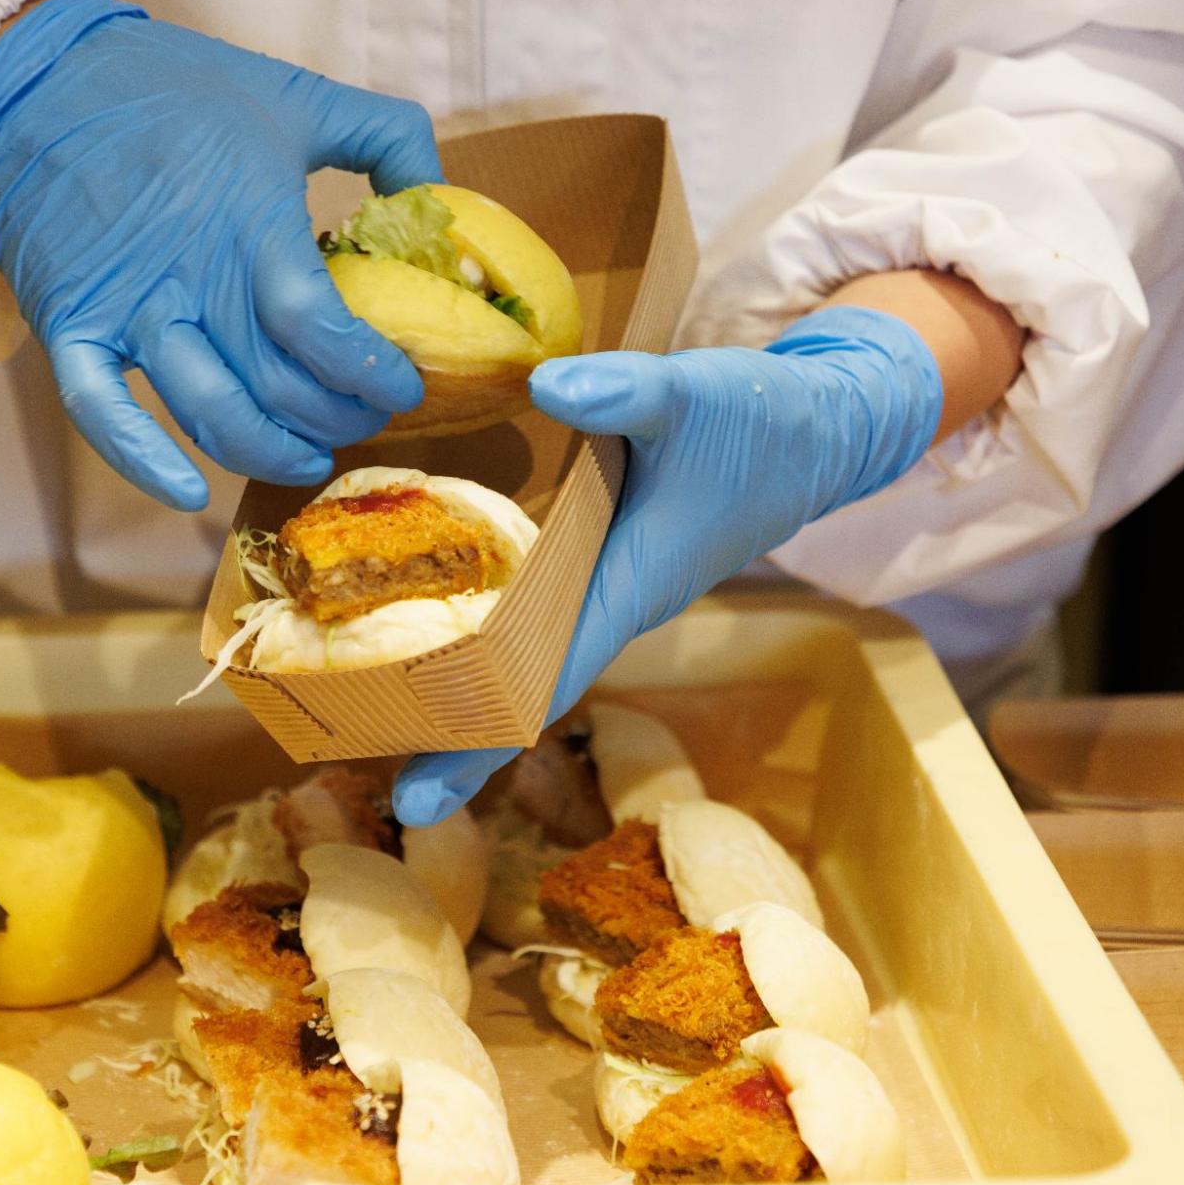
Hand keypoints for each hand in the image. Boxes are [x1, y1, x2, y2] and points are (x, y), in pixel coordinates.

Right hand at [0, 0, 439, 509]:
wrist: (40, 80)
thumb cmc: (177, 88)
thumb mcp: (295, 95)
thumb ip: (385, 136)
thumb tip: (443, 195)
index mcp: (248, 224)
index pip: (318, 330)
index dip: (368, 372)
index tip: (402, 384)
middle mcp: (188, 277)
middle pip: (275, 386)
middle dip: (336, 418)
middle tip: (365, 418)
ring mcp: (125, 310)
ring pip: (207, 412)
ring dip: (268, 452)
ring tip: (308, 457)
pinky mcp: (69, 328)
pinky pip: (101, 415)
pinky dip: (142, 462)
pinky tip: (188, 493)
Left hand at [390, 306, 943, 824]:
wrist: (820, 429)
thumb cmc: (761, 421)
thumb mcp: (692, 394)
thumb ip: (623, 392)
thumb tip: (546, 385)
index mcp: (629, 587)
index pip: (541, 683)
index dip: (476, 741)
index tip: (417, 799)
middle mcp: (614, 603)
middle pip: (519, 689)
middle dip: (449, 731)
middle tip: (363, 767)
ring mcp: (610, 588)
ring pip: (525, 655)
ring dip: (459, 685)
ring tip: (375, 712)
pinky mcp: (607, 563)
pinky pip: (537, 617)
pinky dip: (484, 631)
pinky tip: (431, 629)